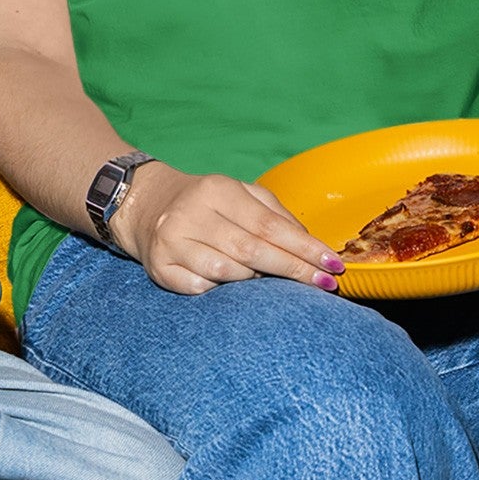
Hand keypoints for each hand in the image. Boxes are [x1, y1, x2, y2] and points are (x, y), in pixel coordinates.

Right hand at [111, 164, 342, 295]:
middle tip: (324, 283)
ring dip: (253, 280)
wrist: (146, 205)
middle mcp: (192, 213)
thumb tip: (311, 245)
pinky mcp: (158, 267)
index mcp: (218, 190)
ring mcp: (172, 241)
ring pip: (226, 272)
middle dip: (293, 270)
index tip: (332, 265)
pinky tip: (226, 283)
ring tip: (265, 279)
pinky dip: (219, 289)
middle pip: (252, 250)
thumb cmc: (207, 203)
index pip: (269, 225)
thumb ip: (277, 215)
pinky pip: (199, 288)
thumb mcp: (242, 195)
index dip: (304, 248)